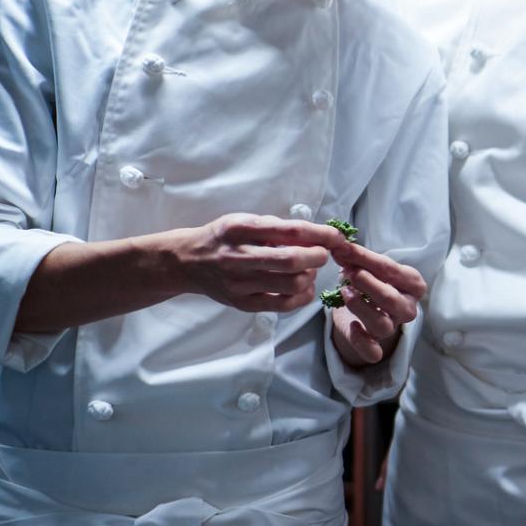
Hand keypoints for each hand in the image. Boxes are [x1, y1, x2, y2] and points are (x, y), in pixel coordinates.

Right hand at [169, 214, 344, 311]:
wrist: (188, 261)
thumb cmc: (223, 237)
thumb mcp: (244, 220)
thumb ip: (277, 227)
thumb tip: (317, 236)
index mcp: (241, 229)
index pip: (291, 231)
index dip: (321, 235)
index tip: (337, 237)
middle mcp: (239, 256)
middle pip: (293, 261)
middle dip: (318, 257)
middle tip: (321, 254)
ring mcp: (240, 283)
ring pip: (292, 284)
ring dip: (310, 276)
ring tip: (307, 270)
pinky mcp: (243, 303)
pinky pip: (284, 305)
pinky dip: (303, 296)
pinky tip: (302, 286)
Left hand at [327, 240, 427, 366]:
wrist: (365, 311)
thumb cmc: (371, 284)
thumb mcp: (367, 267)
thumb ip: (355, 258)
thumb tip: (339, 245)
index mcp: (413, 284)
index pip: (391, 270)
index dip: (365, 258)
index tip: (343, 249)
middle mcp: (408, 307)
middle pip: (390, 299)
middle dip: (367, 284)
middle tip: (348, 273)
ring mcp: (394, 327)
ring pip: (382, 324)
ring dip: (360, 307)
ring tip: (344, 292)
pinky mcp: (377, 345)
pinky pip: (373, 351)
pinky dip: (362, 340)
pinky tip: (352, 326)